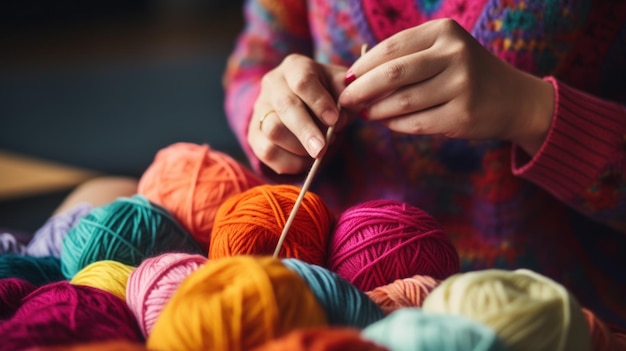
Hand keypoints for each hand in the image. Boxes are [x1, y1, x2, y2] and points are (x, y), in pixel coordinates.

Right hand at [249, 54, 348, 174]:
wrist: (306, 106)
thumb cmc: (328, 94)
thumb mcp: (341, 87)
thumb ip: (345, 96)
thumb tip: (340, 116)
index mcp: (295, 66)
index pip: (303, 82)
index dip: (319, 102)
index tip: (334, 120)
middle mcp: (272, 83)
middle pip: (285, 107)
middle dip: (306, 131)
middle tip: (322, 149)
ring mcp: (260, 108)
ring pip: (272, 130)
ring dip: (299, 147)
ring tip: (318, 151)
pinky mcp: (254, 133)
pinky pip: (266, 152)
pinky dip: (288, 162)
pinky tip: (305, 161)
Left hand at [338, 19, 553, 154]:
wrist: (512, 99)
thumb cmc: (464, 73)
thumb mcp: (442, 52)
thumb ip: (405, 58)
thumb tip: (356, 75)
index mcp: (445, 32)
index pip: (392, 47)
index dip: (364, 65)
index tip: (348, 78)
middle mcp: (455, 55)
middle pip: (393, 74)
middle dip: (361, 89)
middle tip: (345, 100)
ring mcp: (461, 86)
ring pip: (402, 102)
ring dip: (375, 110)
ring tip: (363, 113)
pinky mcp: (462, 116)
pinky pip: (416, 123)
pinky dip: (395, 124)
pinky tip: (386, 123)